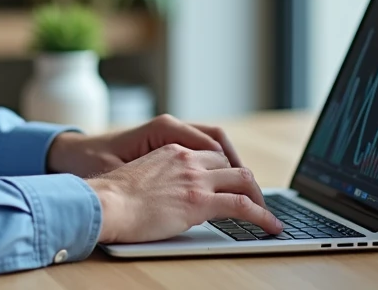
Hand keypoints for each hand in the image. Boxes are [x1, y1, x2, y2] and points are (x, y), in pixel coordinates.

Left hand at [46, 114, 243, 177]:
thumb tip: (197, 190)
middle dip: (241, 170)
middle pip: (220, 144)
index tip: (254, 196)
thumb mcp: (129, 176)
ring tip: (245, 194)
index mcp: (165, 129)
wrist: (73, 157)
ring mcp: (168, 136)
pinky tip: (220, 187)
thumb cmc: (95, 165)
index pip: (216, 146)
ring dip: (230, 168)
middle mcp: (170, 128)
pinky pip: (199, 152)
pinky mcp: (164, 147)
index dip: (239, 172)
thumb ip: (165, 182)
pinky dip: (215, 167)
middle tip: (257, 198)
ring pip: (213, 147)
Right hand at [85, 145, 282, 243]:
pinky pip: (243, 205)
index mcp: (172, 151)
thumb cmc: (112, 198)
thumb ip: (161, 180)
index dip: (225, 170)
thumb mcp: (140, 178)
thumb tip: (170, 198)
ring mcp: (196, 179)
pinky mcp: (200, 201)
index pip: (210, 155)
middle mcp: (187, 159)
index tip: (231, 184)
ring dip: (259, 197)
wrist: (106, 203)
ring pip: (243, 179)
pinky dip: (262, 215)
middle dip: (245, 182)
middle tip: (253, 199)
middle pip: (230, 164)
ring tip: (267, 215)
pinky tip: (271, 226)